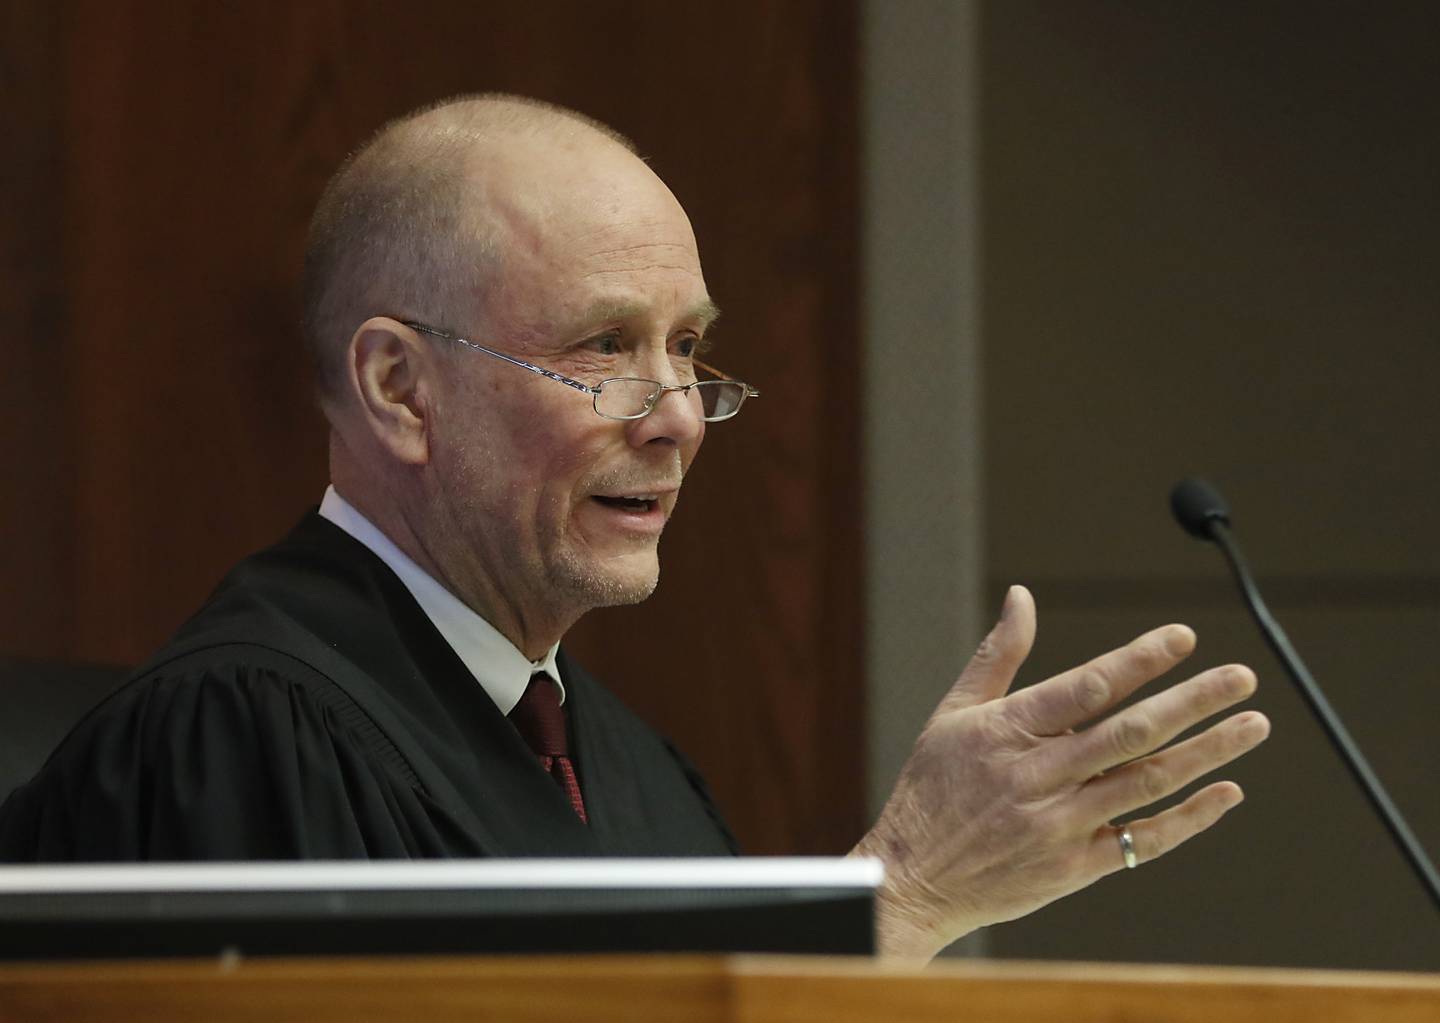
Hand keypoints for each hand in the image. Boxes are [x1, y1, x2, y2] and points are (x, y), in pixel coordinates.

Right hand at [853, 585, 1269, 960]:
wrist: (912, 879)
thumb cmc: (931, 788)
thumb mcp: (953, 714)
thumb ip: (998, 656)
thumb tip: (1022, 596)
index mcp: (1007, 731)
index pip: (1087, 685)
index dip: (1139, 659)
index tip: (1184, 637)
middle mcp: (1038, 776)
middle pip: (1130, 731)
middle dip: (1193, 701)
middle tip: (1242, 677)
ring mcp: (1060, 825)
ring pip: (1147, 782)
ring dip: (1207, 752)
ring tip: (1253, 724)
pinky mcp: (1075, 868)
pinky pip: (1144, 840)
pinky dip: (1190, 818)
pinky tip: (1226, 791)